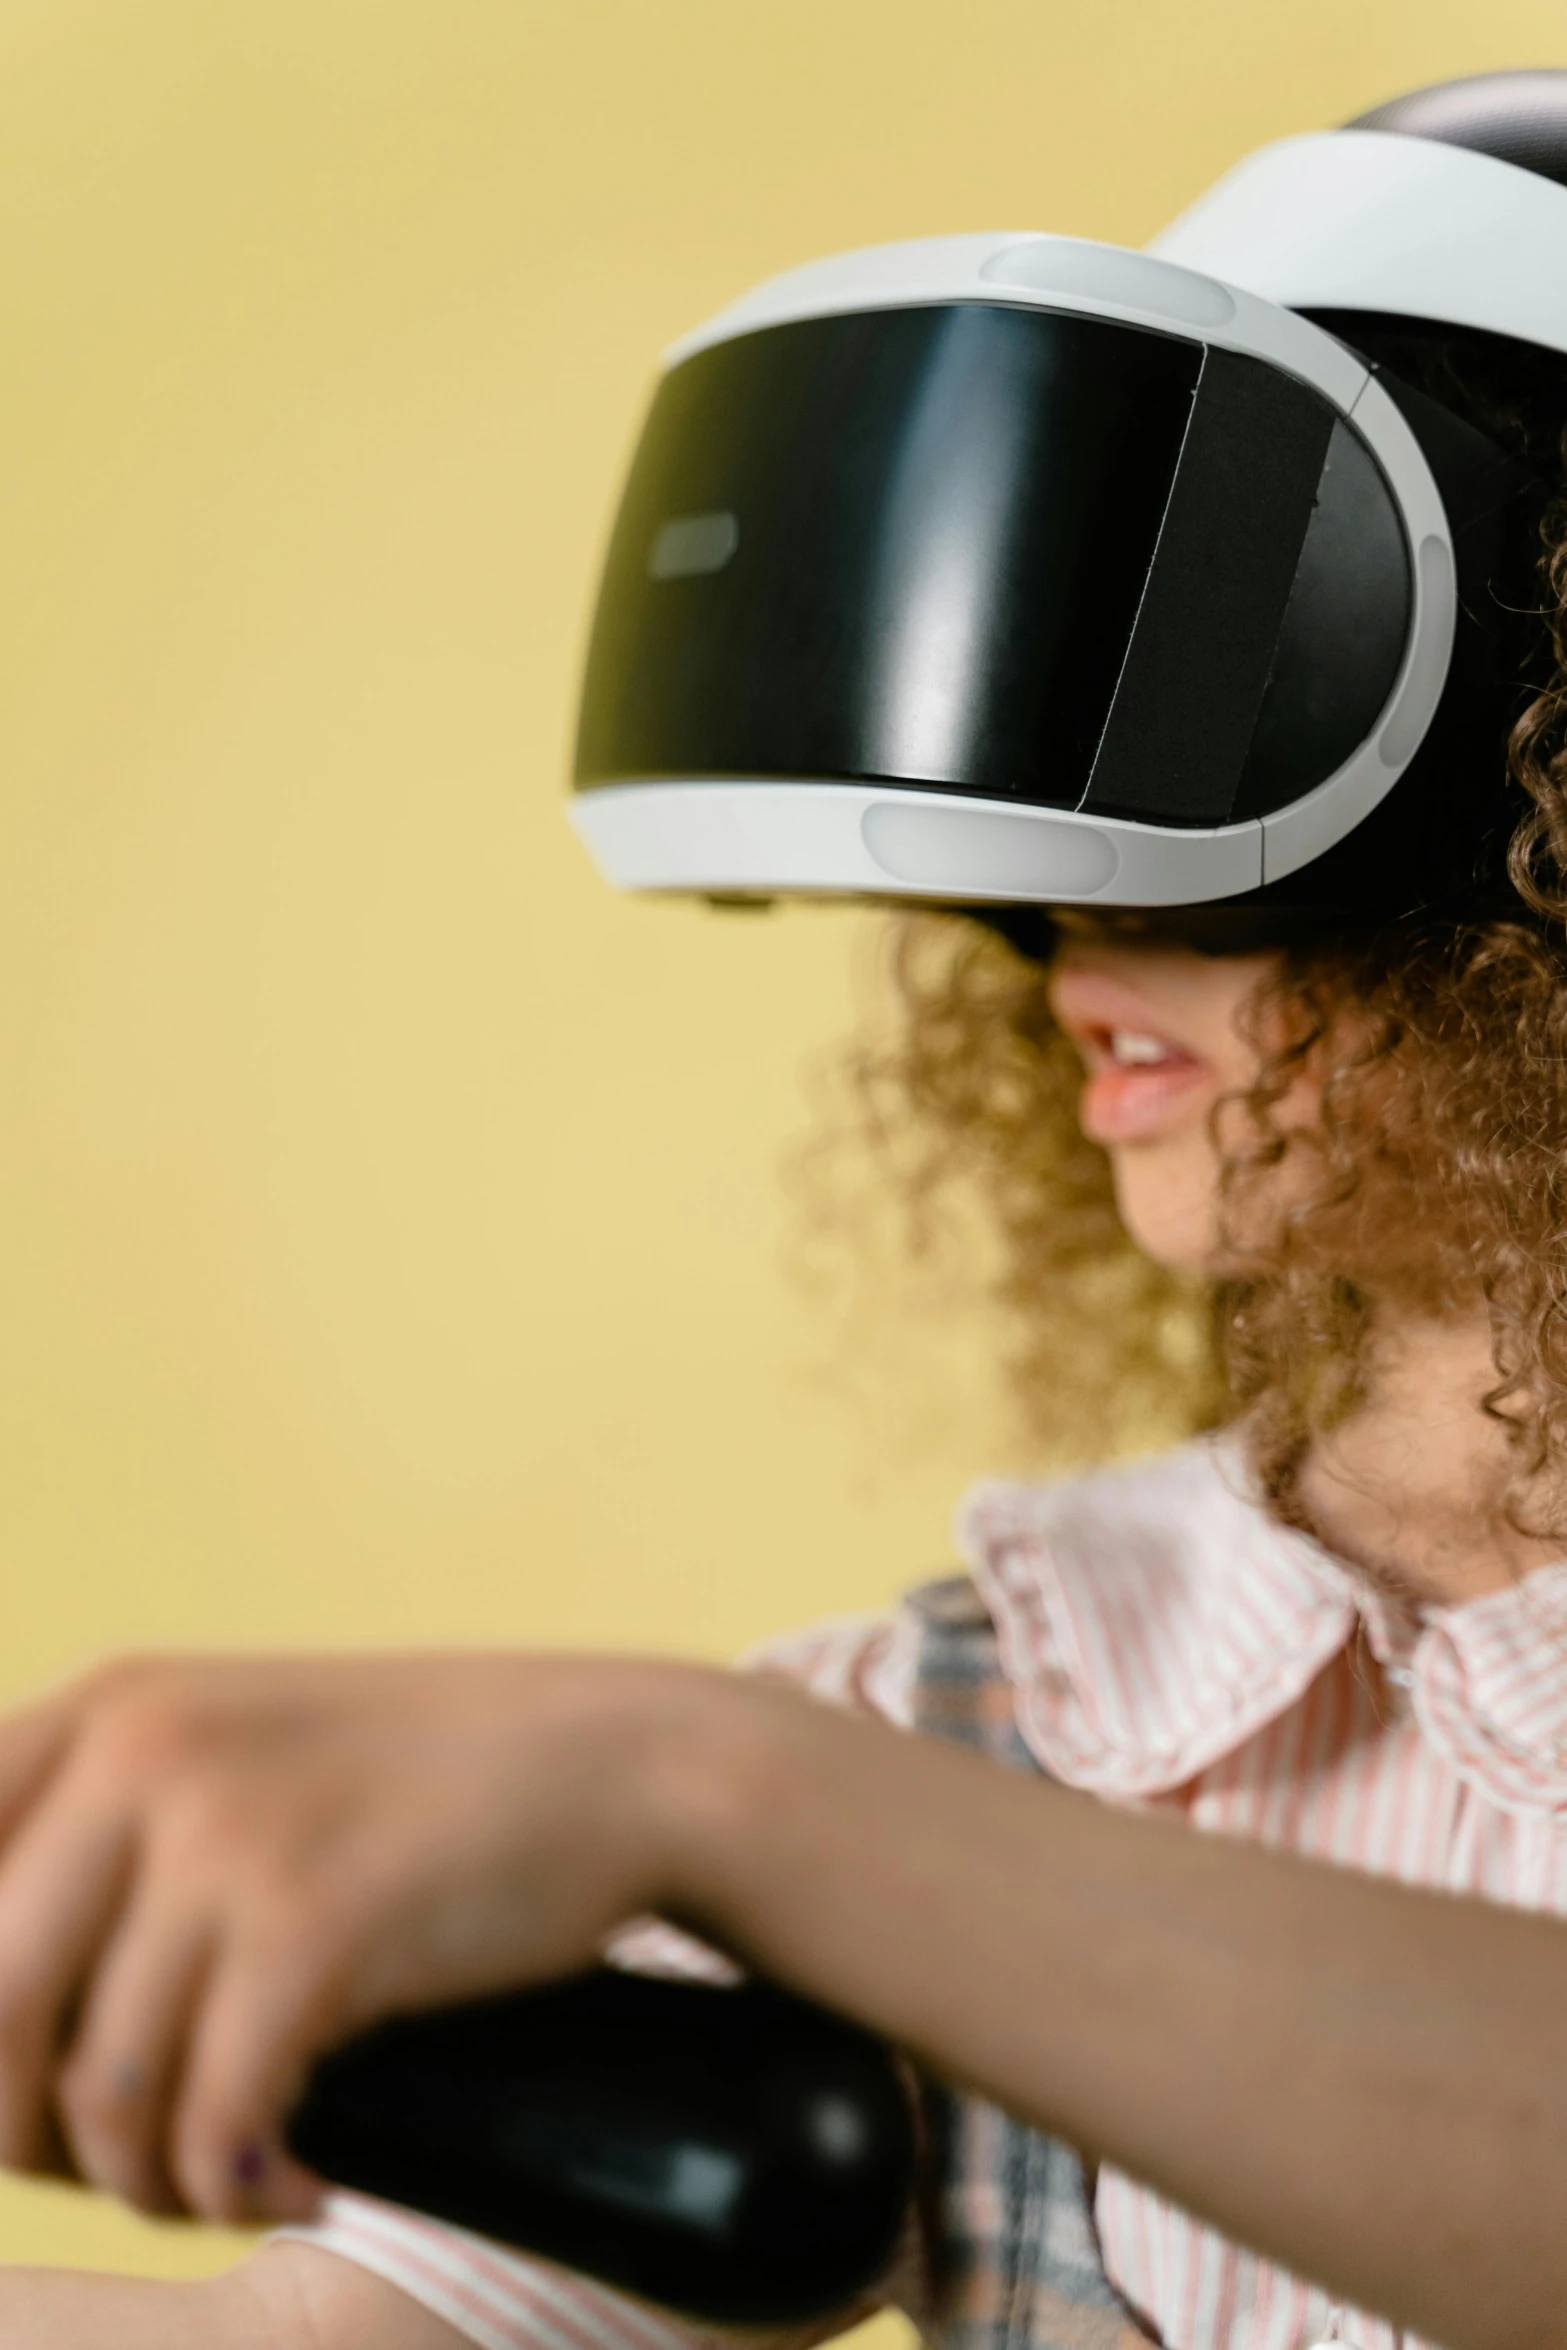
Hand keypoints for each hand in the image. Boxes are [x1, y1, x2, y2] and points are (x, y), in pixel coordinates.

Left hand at [0, 1647, 719, 2224]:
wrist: (616, 1761)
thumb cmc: (422, 1785)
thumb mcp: (237, 1756)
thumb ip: (101, 1838)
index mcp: (109, 1704)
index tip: (18, 2099)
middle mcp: (144, 1750)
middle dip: (28, 2131)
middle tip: (116, 2164)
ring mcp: (229, 1832)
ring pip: (97, 2084)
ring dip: (144, 2179)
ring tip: (213, 2180)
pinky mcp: (315, 1922)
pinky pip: (210, 2117)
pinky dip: (236, 2185)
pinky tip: (295, 2179)